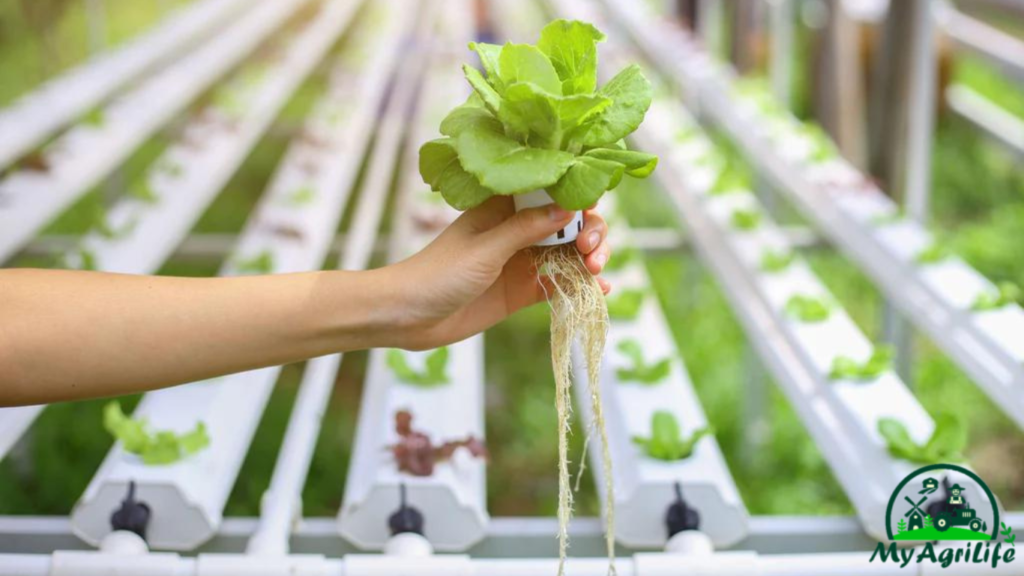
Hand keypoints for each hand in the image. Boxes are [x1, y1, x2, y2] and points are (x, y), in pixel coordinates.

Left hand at [384, 196, 611, 349]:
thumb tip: (567, 209)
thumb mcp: (485, 248)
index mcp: (504, 207)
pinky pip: (559, 285)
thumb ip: (525, 229)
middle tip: (590, 250)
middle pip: (568, 223)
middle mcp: (517, 230)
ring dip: (590, 259)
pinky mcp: (522, 291)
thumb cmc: (438, 273)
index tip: (590, 206)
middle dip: (588, 232)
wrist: (409, 316)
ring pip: (569, 253)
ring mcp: (522, 261)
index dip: (575, 195)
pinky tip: (599, 292)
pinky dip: (580, 286)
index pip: (549, 190)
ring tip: (597, 272)